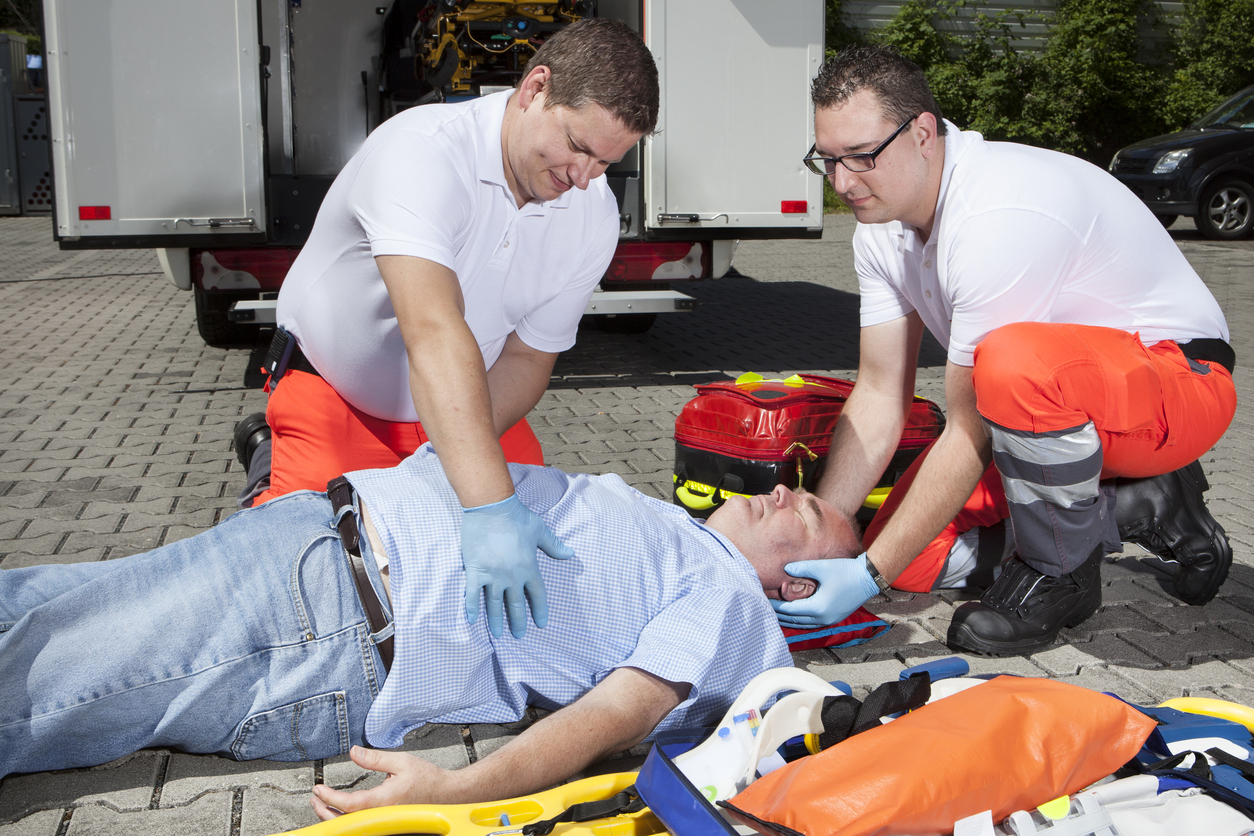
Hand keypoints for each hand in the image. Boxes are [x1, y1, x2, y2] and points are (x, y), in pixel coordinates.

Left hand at [310, 746, 454, 818]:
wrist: (447, 794)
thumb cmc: (428, 779)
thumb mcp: (400, 761)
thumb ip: (375, 758)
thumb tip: (353, 752)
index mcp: (383, 801)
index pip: (348, 804)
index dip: (329, 797)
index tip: (318, 788)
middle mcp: (381, 815)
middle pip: (345, 820)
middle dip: (325, 810)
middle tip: (314, 798)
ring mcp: (384, 821)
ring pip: (352, 825)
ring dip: (333, 816)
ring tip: (323, 804)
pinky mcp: (387, 822)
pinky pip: (362, 824)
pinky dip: (347, 819)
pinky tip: (342, 811)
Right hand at [461, 493, 573, 638]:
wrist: (491, 507)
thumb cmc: (517, 517)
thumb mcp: (540, 530)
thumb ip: (554, 545)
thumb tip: (570, 554)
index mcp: (530, 568)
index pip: (537, 595)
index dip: (539, 611)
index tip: (540, 624)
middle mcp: (513, 576)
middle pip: (516, 604)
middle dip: (518, 622)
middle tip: (519, 635)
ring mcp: (493, 575)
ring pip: (494, 604)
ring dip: (496, 620)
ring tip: (498, 634)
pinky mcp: (476, 571)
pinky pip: (472, 594)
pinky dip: (471, 607)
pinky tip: (472, 620)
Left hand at [771, 553, 880, 627]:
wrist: (868, 578)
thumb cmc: (846, 572)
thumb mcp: (821, 567)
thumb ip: (802, 569)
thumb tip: (785, 569)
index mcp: (818, 608)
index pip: (790, 611)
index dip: (776, 607)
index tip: (765, 601)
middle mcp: (823, 618)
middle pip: (795, 621)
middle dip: (780, 615)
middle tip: (766, 609)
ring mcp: (830, 620)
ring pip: (803, 624)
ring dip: (790, 619)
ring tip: (777, 613)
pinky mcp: (834, 618)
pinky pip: (812, 623)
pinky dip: (801, 619)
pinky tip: (794, 614)